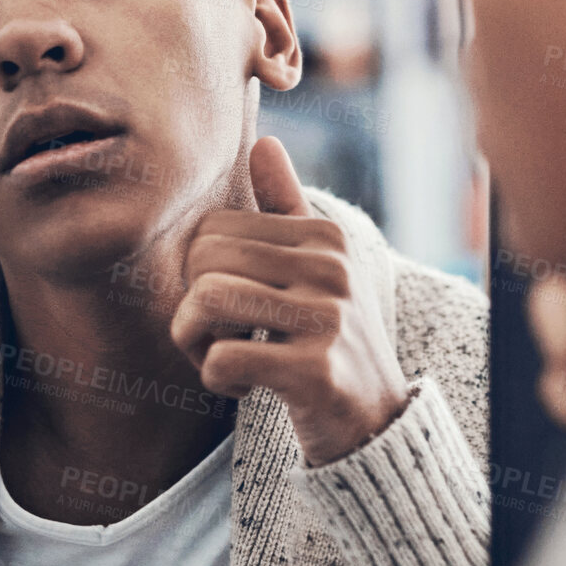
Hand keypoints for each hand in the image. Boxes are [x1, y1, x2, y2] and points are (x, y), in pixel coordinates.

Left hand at [170, 135, 410, 465]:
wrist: (373, 422)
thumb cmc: (329, 340)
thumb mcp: (316, 269)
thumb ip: (286, 207)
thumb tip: (263, 143)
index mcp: (325, 237)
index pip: (211, 229)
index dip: (200, 273)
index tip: (230, 309)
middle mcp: (332, 269)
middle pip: (203, 262)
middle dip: (192, 308)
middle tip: (218, 340)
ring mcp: (327, 319)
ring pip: (205, 303)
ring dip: (195, 343)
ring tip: (222, 359)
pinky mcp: (315, 371)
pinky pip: (220, 359)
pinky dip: (216, 381)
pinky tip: (244, 389)